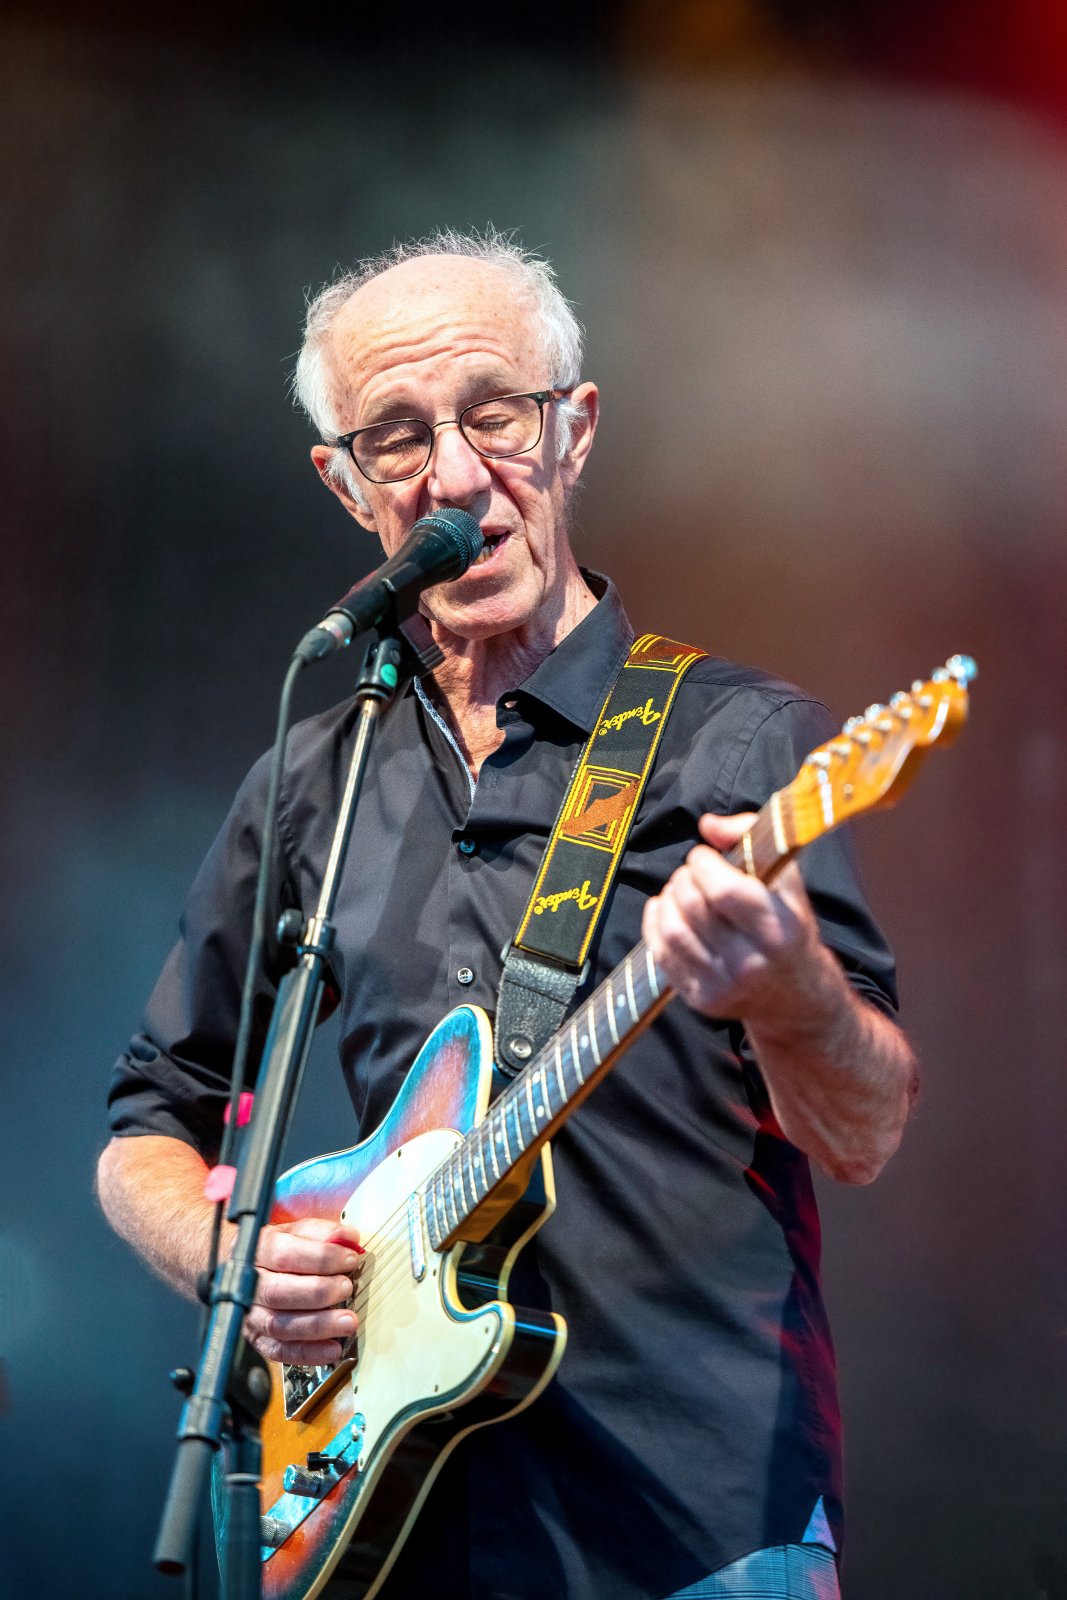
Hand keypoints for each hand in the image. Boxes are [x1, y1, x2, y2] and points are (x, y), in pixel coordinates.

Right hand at [242, 1217, 364, 1366]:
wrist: (251, 1270)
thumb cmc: (281, 1250)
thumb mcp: (298, 1232)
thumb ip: (322, 1232)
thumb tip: (348, 1238)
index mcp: (257, 1249)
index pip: (284, 1253)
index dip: (320, 1257)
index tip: (349, 1259)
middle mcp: (249, 1284)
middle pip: (278, 1292)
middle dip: (318, 1292)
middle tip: (346, 1288)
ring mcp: (250, 1314)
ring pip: (279, 1325)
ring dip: (318, 1326)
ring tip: (348, 1322)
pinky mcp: (257, 1339)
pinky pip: (280, 1351)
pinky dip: (308, 1353)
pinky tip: (333, 1348)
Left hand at [642, 811, 831, 1033]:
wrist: (795, 994)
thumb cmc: (787, 927)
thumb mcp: (785, 879)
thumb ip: (750, 837)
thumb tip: (708, 825)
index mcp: (780, 929)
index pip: (724, 890)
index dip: (703, 864)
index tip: (704, 856)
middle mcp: (752, 963)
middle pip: (693, 907)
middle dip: (684, 877)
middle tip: (691, 873)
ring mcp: (724, 985)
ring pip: (672, 930)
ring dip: (667, 898)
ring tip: (680, 890)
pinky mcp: (701, 999)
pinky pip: (661, 954)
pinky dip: (655, 923)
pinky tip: (666, 910)